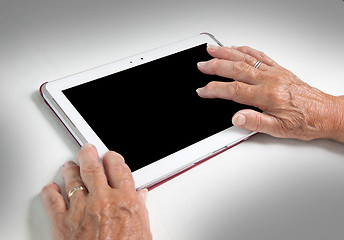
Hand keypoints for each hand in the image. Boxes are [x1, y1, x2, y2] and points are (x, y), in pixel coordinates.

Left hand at [41, 144, 151, 239]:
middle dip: (89, 154)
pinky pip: (52, 199)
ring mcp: (81, 210)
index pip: (118, 167)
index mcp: (125, 201)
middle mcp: (102, 201)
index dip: (113, 158)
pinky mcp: (62, 223)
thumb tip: (141, 196)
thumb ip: (141, 209)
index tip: (110, 157)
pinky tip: (52, 188)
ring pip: (71, 178)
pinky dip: (50, 191)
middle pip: (92, 166)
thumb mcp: (143, 232)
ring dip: (70, 169)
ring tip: (70, 167)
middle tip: (87, 150)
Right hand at [197, 44, 343, 142]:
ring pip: (246, 58)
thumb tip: (237, 118)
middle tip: (201, 64)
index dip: (215, 90)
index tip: (203, 91)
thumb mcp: (279, 130)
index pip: (234, 90)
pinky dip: (245, 50)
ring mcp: (274, 72)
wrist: (325, 113)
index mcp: (268, 96)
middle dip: (215, 65)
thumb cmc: (305, 122)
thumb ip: (255, 123)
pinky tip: (236, 48)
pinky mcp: (279, 69)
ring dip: (226, 52)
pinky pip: (260, 55)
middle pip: (236, 69)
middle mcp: (270, 80)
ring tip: (212, 49)